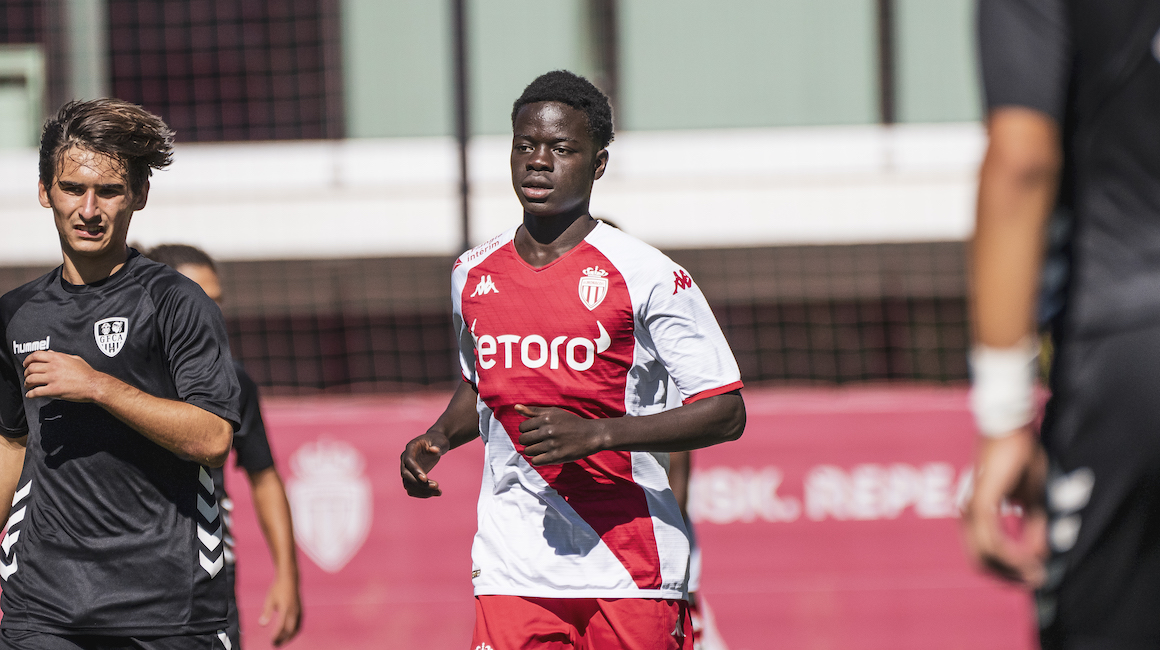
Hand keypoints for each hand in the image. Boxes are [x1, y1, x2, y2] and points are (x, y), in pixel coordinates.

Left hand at [22, 350, 105, 401]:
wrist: (94, 385)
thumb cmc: (87, 373)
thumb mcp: (75, 359)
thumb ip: (61, 355)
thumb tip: (50, 353)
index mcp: (58, 358)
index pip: (36, 355)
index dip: (28, 360)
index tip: (26, 364)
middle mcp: (53, 367)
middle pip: (31, 368)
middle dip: (26, 373)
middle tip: (27, 377)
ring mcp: (53, 378)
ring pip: (31, 379)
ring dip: (27, 383)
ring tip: (28, 386)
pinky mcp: (54, 390)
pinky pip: (36, 392)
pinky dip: (31, 394)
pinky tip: (30, 395)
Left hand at [259, 573, 300, 645]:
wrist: (290, 577)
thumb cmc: (278, 588)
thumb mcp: (269, 599)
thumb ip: (266, 612)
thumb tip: (262, 625)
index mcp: (286, 608)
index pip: (282, 626)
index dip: (277, 635)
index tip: (271, 640)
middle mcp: (294, 611)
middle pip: (290, 630)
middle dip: (283, 639)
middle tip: (274, 645)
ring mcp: (299, 610)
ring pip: (296, 628)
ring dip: (289, 637)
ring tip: (281, 642)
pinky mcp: (301, 610)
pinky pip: (299, 624)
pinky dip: (294, 631)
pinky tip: (288, 634)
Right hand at [400, 431, 448, 496]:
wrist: (435, 443)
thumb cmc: (438, 440)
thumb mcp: (441, 441)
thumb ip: (438, 445)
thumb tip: (434, 450)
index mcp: (411, 447)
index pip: (409, 461)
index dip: (415, 470)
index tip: (425, 479)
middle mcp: (405, 459)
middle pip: (406, 475)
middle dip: (420, 484)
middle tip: (437, 486)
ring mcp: (407, 469)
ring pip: (408, 484)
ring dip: (422, 491)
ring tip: (439, 492)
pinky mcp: (411, 477)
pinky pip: (412, 488)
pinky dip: (422, 493)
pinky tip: (435, 493)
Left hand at [515, 404, 606, 464]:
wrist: (591, 435)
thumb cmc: (571, 422)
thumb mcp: (554, 412)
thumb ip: (534, 411)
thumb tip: (515, 407)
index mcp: (546, 418)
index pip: (522, 427)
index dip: (526, 431)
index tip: (534, 432)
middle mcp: (547, 430)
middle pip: (523, 440)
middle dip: (527, 442)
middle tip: (537, 441)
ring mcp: (552, 444)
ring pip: (528, 451)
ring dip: (533, 451)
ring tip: (542, 448)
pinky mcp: (557, 457)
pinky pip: (536, 461)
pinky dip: (538, 460)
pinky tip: (545, 456)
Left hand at [961, 428, 1047, 586]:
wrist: (1012, 428)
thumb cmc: (1020, 457)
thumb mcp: (1033, 498)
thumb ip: (1034, 527)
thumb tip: (1040, 556)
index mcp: (976, 514)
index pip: (984, 554)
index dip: (1009, 571)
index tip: (1034, 576)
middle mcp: (968, 514)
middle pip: (981, 561)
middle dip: (1009, 576)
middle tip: (1035, 581)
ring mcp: (972, 509)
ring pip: (986, 555)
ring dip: (1012, 568)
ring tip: (1036, 572)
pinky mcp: (981, 502)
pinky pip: (992, 539)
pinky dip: (1011, 553)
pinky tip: (1028, 557)